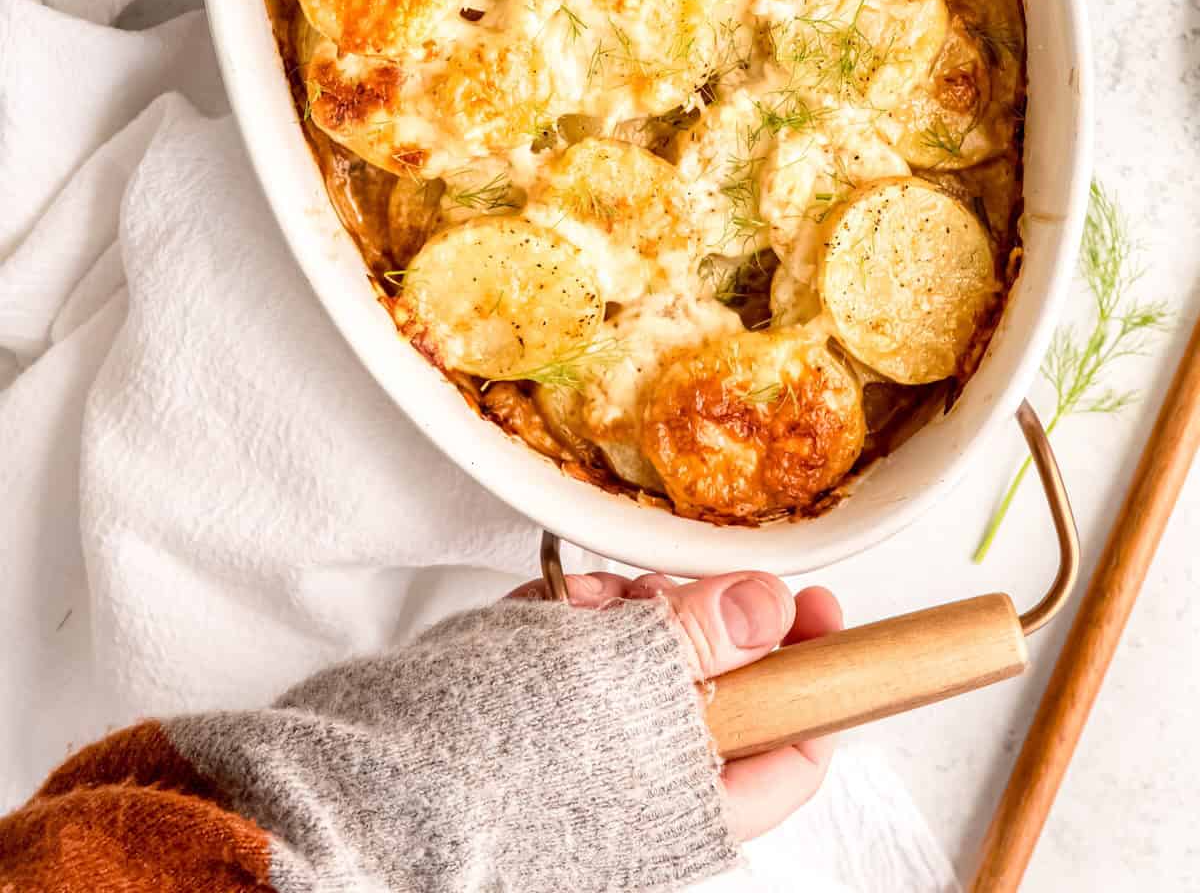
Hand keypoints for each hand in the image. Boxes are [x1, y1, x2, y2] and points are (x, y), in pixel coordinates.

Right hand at [509, 569, 841, 841]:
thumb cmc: (496, 750)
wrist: (372, 787)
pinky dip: (566, 631)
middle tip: (648, 594)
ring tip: (573, 607)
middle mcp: (654, 797)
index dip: (811, 669)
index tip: (811, 603)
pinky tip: (539, 616)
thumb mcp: (625, 674)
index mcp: (695, 807)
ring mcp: (597, 771)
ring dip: (617, 617)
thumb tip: (773, 606)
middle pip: (718, 687)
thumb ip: (709, 636)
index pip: (796, 748)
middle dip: (686, 619)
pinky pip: (582, 668)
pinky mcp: (545, 738)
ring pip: (644, 664)